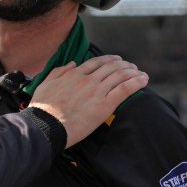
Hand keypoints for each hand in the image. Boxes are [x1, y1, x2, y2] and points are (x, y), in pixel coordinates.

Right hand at [29, 55, 147, 147]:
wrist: (47, 126)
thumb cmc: (43, 109)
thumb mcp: (45, 84)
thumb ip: (59, 71)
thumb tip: (72, 63)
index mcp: (74, 74)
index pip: (96, 62)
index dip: (109, 60)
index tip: (117, 60)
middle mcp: (88, 79)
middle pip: (111, 67)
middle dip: (124, 65)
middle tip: (132, 67)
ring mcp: (97, 91)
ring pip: (120, 76)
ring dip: (133, 72)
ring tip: (140, 73)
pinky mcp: (105, 105)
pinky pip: (125, 89)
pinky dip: (136, 82)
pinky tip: (143, 80)